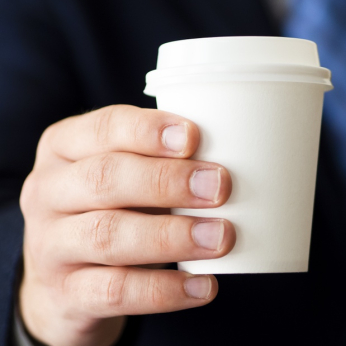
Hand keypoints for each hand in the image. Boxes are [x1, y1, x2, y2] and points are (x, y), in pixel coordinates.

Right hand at [19, 105, 234, 345]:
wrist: (62, 278)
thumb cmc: (104, 210)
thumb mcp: (119, 177)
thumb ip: (153, 166)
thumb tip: (213, 170)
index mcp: (63, 150)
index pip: (103, 128)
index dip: (148, 131)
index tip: (193, 137)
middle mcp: (48, 192)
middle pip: (105, 178)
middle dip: (166, 181)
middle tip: (218, 187)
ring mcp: (50, 245)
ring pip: (109, 235)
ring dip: (172, 236)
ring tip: (220, 237)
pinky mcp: (66, 292)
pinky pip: (115, 291)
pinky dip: (164, 290)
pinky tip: (202, 286)